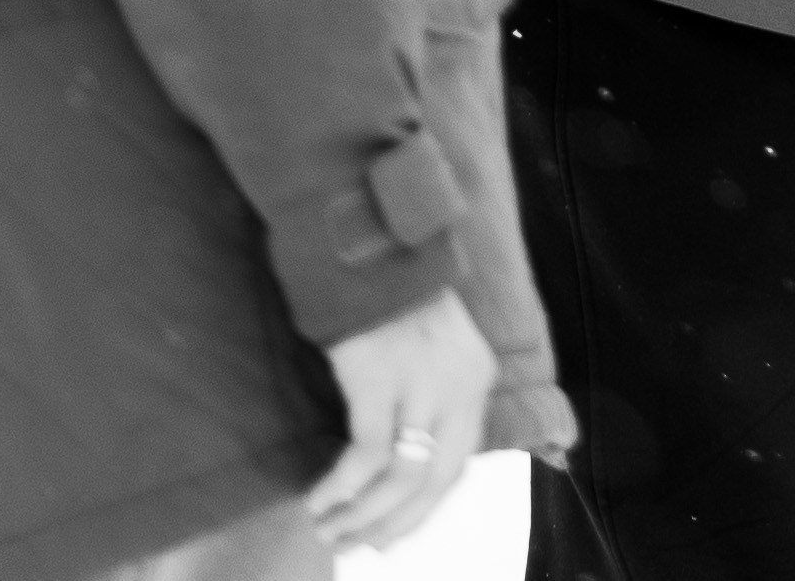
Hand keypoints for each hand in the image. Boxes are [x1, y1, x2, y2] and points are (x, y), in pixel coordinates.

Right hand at [308, 286, 495, 552]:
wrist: (368, 246)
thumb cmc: (392, 302)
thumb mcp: (435, 352)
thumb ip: (434, 403)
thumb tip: (407, 475)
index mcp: (476, 380)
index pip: (457, 467)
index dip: (422, 513)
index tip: (388, 540)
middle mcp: (458, 385)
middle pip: (433, 482)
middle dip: (391, 525)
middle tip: (353, 547)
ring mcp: (421, 381)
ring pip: (399, 477)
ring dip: (360, 515)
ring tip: (327, 529)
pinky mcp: (379, 378)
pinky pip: (365, 455)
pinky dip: (341, 487)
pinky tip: (318, 499)